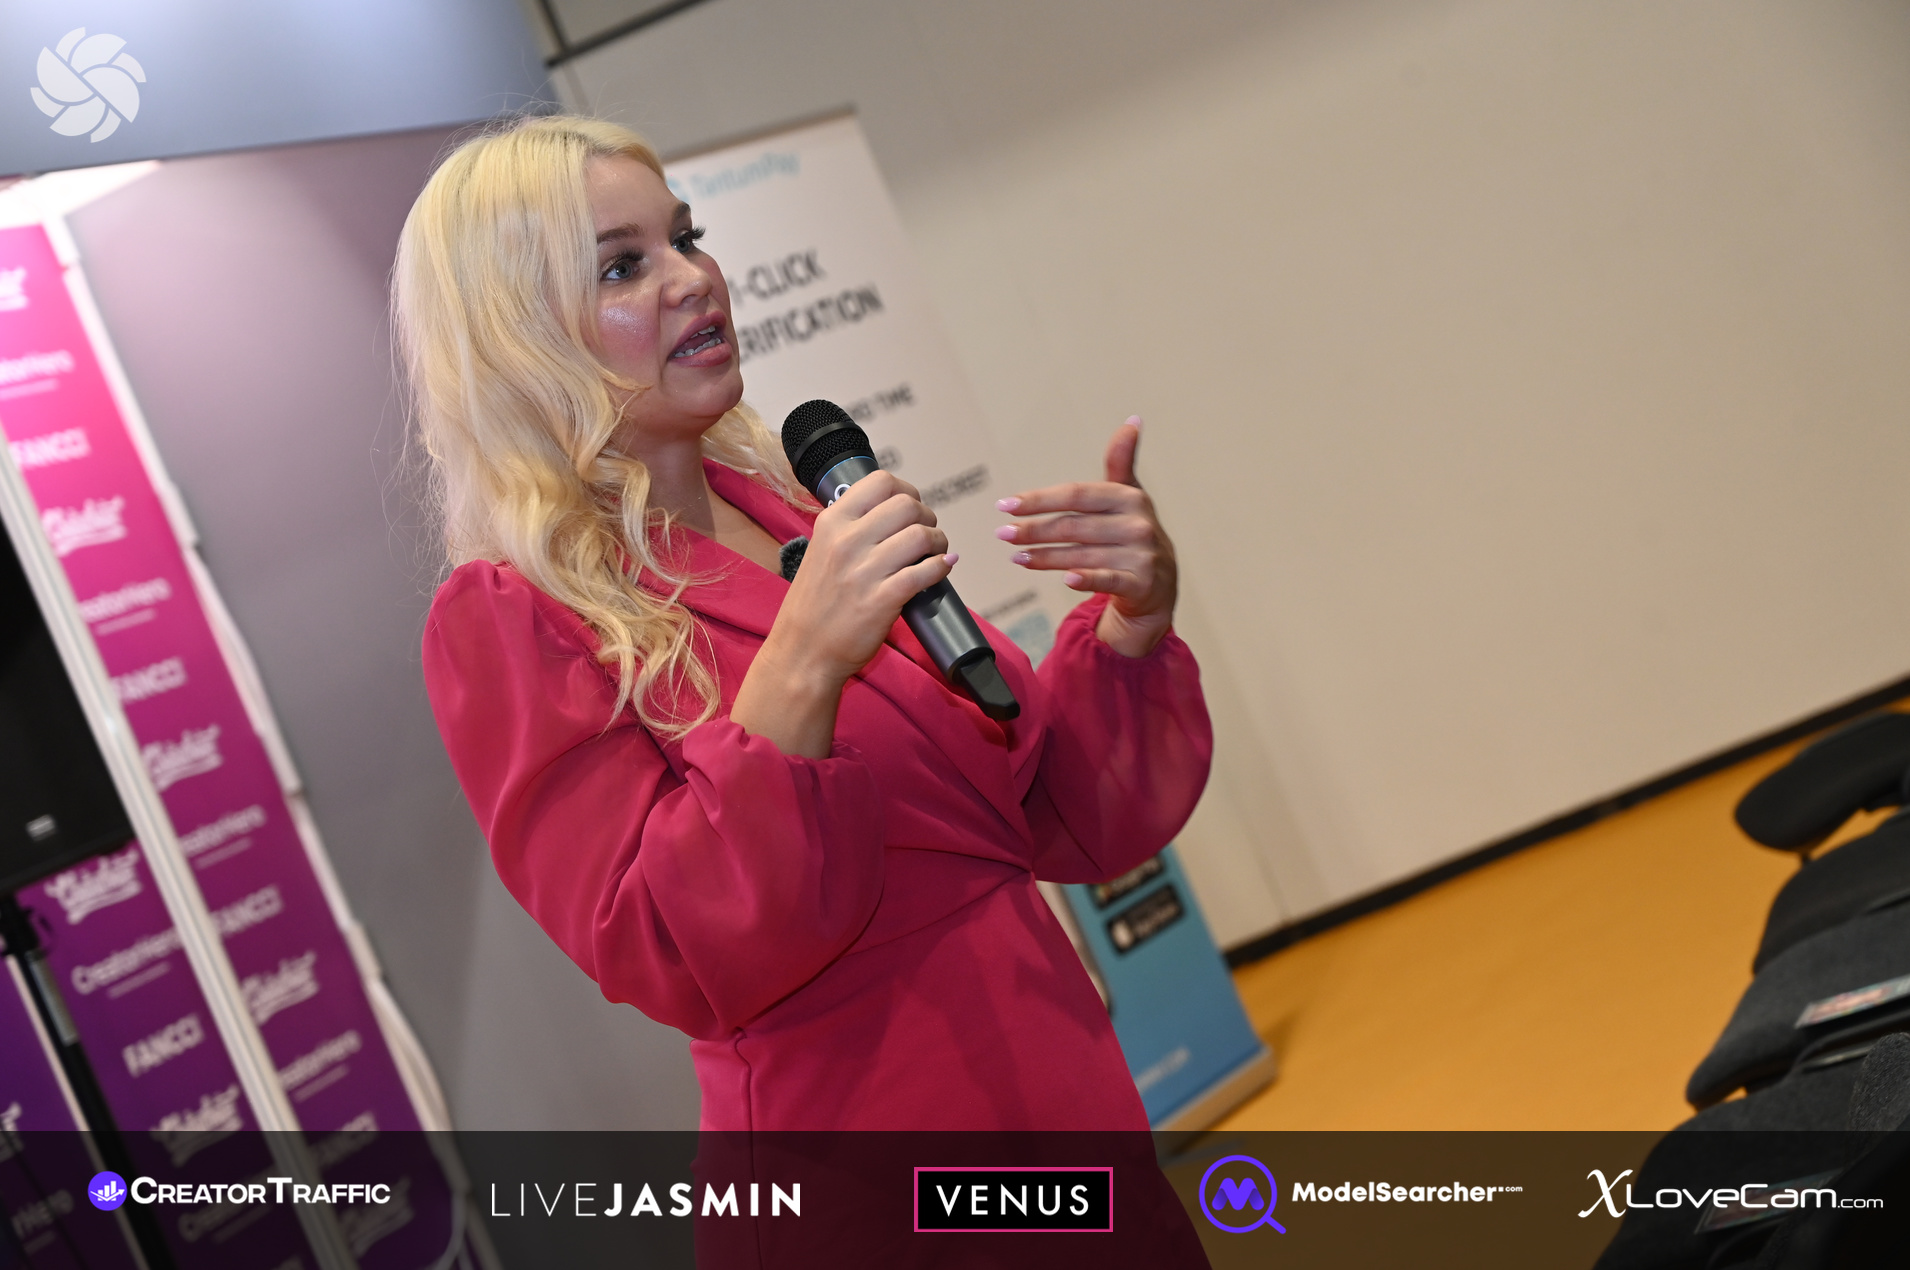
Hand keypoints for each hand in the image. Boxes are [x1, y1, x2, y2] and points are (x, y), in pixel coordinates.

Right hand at [732, 471, 950, 755]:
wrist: (803, 652)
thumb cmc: (815, 605)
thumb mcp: (821, 551)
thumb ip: (851, 529)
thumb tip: (896, 512)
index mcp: (831, 523)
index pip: (881, 482)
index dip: (907, 491)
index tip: (912, 506)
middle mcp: (847, 541)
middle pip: (907, 505)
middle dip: (927, 516)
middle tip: (927, 533)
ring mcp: (864, 571)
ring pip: (921, 535)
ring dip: (938, 542)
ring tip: (936, 553)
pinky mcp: (882, 600)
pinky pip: (925, 572)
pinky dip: (941, 568)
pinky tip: (941, 569)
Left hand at [996, 416, 1177, 657]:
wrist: (1159, 583)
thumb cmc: (1132, 533)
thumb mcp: (1128, 495)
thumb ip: (1121, 461)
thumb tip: (1132, 420)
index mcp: (1129, 497)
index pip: (1076, 495)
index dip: (1039, 499)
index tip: (1005, 504)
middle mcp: (1137, 524)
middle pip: (1073, 525)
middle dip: (1034, 530)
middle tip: (1003, 533)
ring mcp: (1141, 554)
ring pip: (1082, 554)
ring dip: (1044, 557)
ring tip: (1017, 557)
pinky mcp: (1141, 583)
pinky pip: (1107, 580)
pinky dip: (1086, 579)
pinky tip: (1064, 579)